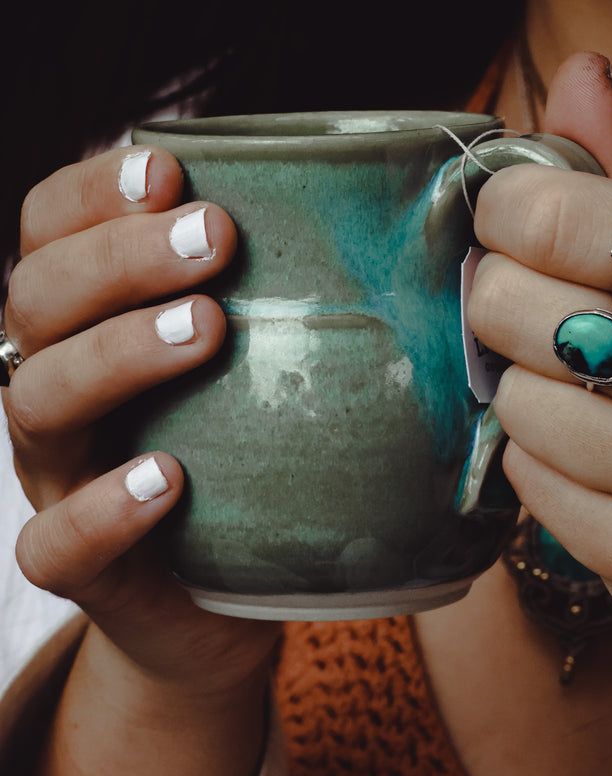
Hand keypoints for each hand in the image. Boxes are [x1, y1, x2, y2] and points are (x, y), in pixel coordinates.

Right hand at [4, 144, 277, 693]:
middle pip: (37, 299)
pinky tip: (167, 478)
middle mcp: (54, 385)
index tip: (169, 169)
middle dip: (120, 257)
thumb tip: (411, 222)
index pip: (47, 229)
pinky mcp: (79, 567)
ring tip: (205, 331)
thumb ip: (290, 297)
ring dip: (119, 353)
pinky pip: (54, 541)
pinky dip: (104, 508)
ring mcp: (57, 476)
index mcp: (85, 321)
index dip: (91, 192)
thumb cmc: (247, 462)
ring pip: (39, 400)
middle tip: (215, 238)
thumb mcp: (261, 369)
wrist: (218, 606)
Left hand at [469, 53, 611, 757]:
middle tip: (544, 311)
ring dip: (530, 388)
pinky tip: (599, 458)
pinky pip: (525, 478)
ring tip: (589, 394)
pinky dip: (542, 461)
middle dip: (509, 300)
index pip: (558, 215)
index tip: (516, 223)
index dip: (509, 213)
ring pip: (512, 397)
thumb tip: (573, 71)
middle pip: (513, 304)